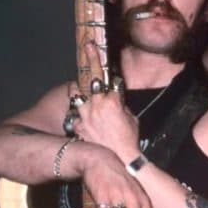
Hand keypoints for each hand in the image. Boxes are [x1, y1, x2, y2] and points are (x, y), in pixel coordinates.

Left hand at [71, 42, 139, 160]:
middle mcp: (95, 105)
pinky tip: (85, 121)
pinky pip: (76, 116)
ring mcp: (84, 116)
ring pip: (76, 95)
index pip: (108, 78)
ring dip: (79, 91)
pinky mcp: (78, 127)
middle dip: (91, 62)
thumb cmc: (129, 139)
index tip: (92, 47)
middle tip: (88, 48)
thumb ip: (121, 104)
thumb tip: (115, 97)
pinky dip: (79, 116)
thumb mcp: (131, 118)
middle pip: (91, 80)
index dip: (100, 63)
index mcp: (111, 101)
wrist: (120, 160)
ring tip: (80, 90)